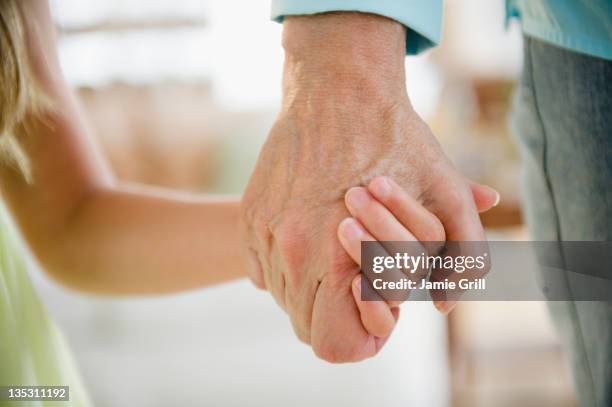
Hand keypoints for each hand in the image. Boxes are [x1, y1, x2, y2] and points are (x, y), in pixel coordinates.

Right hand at [241, 12, 496, 361]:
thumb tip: (445, 306)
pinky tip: (309, 236)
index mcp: (338, 257)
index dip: (360, 339)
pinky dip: (284, 265)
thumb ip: (462, 255)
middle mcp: (291, 252)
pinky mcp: (249, 215)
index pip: (334, 343)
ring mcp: (265, 232)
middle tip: (358, 282)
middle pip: (305, 325)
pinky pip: (260, 268)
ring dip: (310, 289)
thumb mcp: (445, 191)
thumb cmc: (395, 138)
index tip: (374, 310)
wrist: (339, 87)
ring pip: (281, 297)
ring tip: (335, 254)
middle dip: (336, 315)